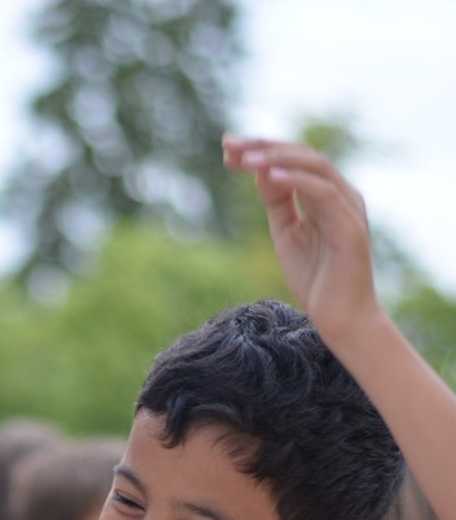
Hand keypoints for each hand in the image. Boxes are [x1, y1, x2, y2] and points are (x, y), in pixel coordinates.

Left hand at [222, 136, 380, 340]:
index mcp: (325, 194)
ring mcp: (348, 208)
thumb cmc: (316, 278)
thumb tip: (260, 171)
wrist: (341, 318)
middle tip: (229, 143)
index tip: (227, 148)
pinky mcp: (349, 227)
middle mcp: (341, 194)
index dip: (261, 150)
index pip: (292, 159)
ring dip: (277, 158)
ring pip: (314, 166)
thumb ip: (277, 201)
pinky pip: (323, 193)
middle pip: (302, 155)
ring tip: (245, 159)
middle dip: (264, 146)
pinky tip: (270, 175)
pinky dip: (297, 180)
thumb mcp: (286, 233)